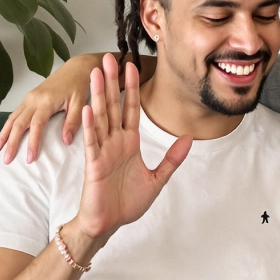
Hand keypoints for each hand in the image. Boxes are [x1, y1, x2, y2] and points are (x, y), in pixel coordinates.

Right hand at [0, 54, 97, 164]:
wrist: (75, 69)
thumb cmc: (79, 86)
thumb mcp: (80, 104)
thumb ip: (73, 122)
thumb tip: (66, 141)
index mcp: (46, 101)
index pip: (36, 125)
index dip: (32, 143)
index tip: (30, 158)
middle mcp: (34, 99)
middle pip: (18, 123)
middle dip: (11, 143)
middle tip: (7, 160)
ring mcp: (29, 98)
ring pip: (12, 118)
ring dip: (5, 134)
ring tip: (0, 150)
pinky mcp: (29, 98)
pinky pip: (15, 113)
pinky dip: (8, 125)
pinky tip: (5, 135)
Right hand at [73, 53, 192, 240]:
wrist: (109, 223)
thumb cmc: (127, 202)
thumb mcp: (157, 178)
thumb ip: (172, 159)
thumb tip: (189, 138)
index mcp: (129, 143)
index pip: (131, 109)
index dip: (131, 88)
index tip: (132, 66)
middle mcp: (114, 142)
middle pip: (113, 106)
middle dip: (112, 82)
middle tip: (108, 57)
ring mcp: (102, 151)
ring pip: (101, 118)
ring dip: (98, 95)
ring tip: (96, 73)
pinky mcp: (93, 164)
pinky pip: (92, 141)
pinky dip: (91, 125)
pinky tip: (90, 108)